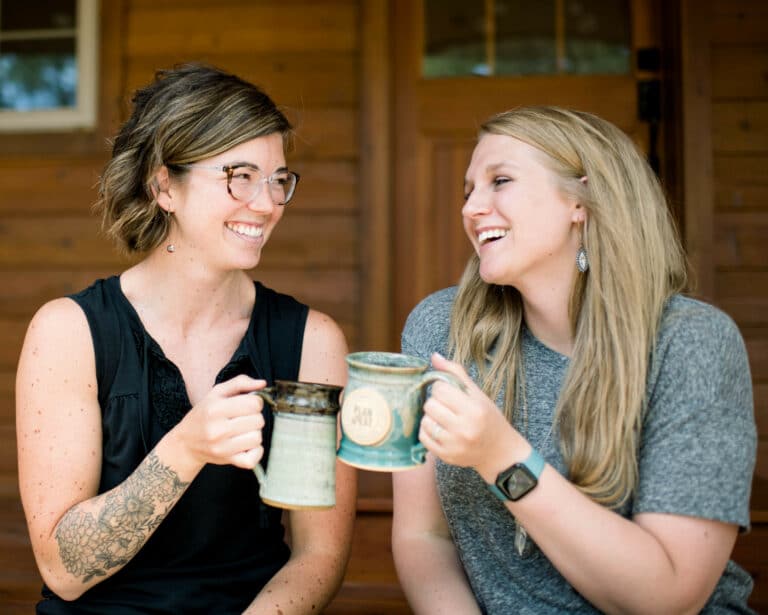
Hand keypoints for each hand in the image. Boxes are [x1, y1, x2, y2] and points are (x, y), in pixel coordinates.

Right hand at [174, 374, 266, 469]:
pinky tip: (247, 445)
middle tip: (243, 418)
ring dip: (254, 433)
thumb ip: (240, 382)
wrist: (186, 443)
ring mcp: (222, 447)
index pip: (254, 404)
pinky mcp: (227, 460)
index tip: (248, 405)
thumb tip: (262, 383)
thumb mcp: (217, 393)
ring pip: (257, 438)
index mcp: (216, 408)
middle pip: (258, 421)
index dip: (256, 402)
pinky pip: (253, 459)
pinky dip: (255, 452)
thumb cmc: (204, 415)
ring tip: (243, 431)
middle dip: (255, 417)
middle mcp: (218, 429)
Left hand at [419, 353, 526, 479]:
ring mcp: (454, 444)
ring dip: (431, 417)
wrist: (499, 451)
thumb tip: (434, 356)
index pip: (440, 389)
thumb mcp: (477, 394)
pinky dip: (428, 431)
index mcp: (474, 409)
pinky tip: (439, 429)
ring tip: (443, 417)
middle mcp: (464, 428)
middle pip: (430, 405)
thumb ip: (455, 373)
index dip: (442, 388)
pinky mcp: (446, 456)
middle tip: (446, 406)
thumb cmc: (488, 418)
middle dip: (435, 402)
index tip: (449, 392)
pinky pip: (423, 438)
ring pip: (425, 421)